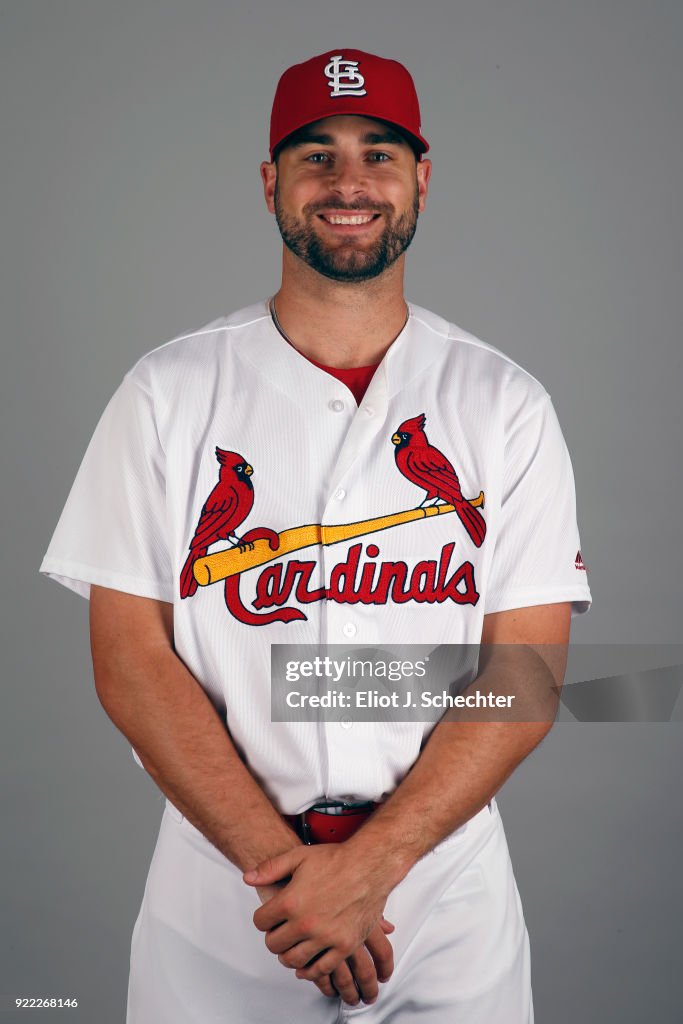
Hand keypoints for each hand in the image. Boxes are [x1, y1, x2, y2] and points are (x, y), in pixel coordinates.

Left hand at [244, 843, 392, 982]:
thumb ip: (270, 868)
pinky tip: (307, 965)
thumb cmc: (336, 859)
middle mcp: (306, 923)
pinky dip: (310, 971)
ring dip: (288, 955)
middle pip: (274, 945)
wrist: (370, 865)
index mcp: (290, 901)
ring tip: (292, 946)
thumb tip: (248, 878)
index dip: (263, 919)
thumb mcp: (299, 856)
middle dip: (274, 938)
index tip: (269, 918)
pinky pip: (321, 970)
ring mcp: (325, 937)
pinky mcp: (344, 946)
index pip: (261, 922)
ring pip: (294, 960)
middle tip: (280, 932)